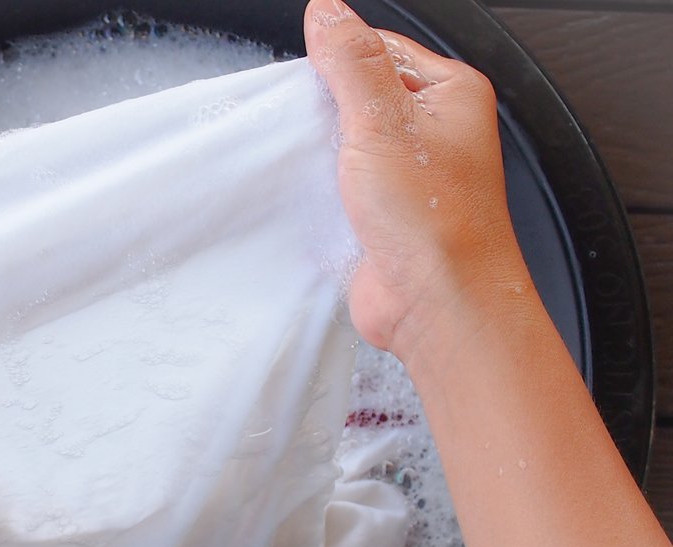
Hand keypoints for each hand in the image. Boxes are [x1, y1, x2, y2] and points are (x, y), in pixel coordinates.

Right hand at [303, 0, 527, 362]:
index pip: (382, 49)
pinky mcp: (386, 214)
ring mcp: (410, 176)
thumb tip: (328, 14)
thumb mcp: (382, 121)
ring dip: (324, 153)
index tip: (307, 71)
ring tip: (317, 164)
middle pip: (362, 96)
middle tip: (310, 123)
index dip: (339, 57)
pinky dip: (325, 189)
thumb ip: (350, 63)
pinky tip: (316, 196)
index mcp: (451, 95)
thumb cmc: (438, 223)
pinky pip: (344, 185)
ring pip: (349, 144)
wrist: (439, 304)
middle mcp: (435, 133)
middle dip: (328, 111)